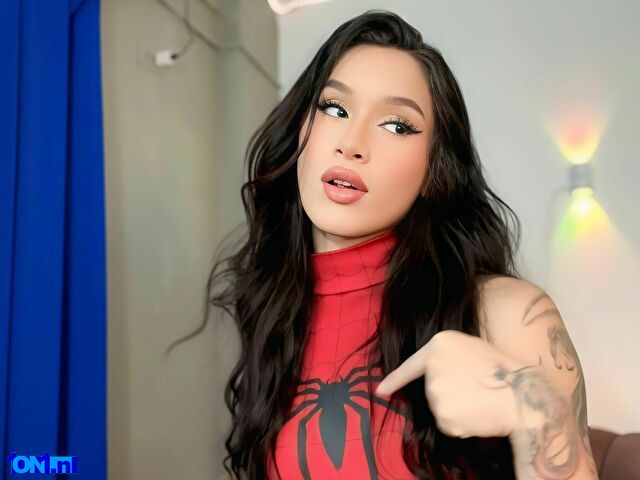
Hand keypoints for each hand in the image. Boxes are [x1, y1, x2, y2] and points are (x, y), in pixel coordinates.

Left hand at [375, 329, 532, 438]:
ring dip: (456, 409)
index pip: (412, 365)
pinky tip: (478, 415)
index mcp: (440, 343)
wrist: (523, 394)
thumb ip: (446, 358)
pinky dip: (461, 425)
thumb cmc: (504, 370)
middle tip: (477, 389)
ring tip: (480, 400)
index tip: (380, 391)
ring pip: (440, 408)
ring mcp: (436, 391)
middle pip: (431, 389)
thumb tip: (432, 377)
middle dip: (450, 394)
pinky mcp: (442, 415)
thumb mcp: (471, 348)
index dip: (394, 380)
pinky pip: (448, 424)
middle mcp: (432, 366)